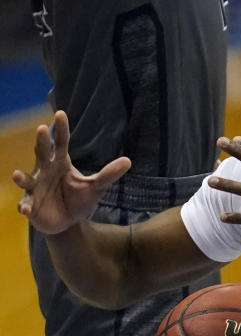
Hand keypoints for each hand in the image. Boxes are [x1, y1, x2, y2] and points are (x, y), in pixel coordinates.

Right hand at [12, 111, 130, 233]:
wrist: (68, 222)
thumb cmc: (79, 199)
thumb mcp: (96, 187)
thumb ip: (108, 174)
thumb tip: (128, 161)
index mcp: (60, 163)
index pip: (61, 143)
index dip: (60, 129)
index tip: (61, 113)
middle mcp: (45, 171)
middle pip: (42, 153)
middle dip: (41, 142)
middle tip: (41, 129)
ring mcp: (35, 187)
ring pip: (26, 180)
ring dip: (22, 178)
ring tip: (18, 175)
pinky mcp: (31, 204)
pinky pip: (25, 204)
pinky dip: (25, 206)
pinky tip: (26, 209)